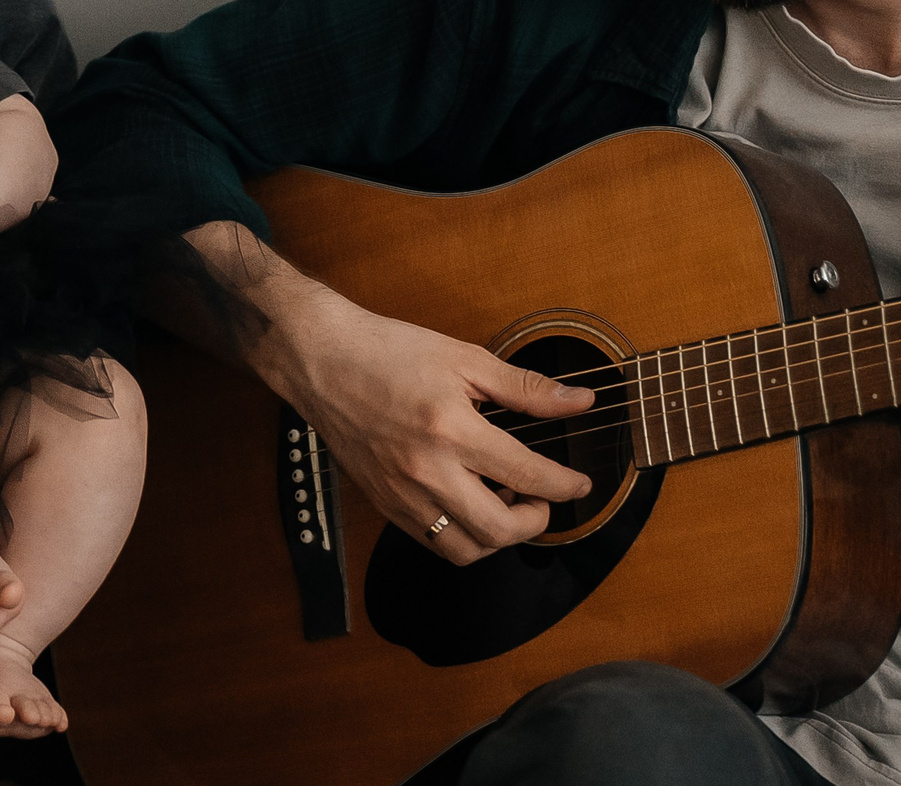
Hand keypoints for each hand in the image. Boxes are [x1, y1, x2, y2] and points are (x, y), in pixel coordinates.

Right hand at [272, 295, 594, 565]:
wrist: (320, 360)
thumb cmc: (388, 351)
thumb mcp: (465, 359)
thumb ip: (526, 389)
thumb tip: (580, 401)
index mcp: (450, 428)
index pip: (526, 474)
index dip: (564, 485)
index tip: (579, 484)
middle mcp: (425, 470)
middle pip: (498, 530)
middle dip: (535, 522)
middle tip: (543, 501)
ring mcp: (401, 493)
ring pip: (464, 549)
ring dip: (498, 539)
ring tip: (506, 504)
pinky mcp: (383, 503)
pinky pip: (432, 542)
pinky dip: (462, 537)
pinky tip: (470, 505)